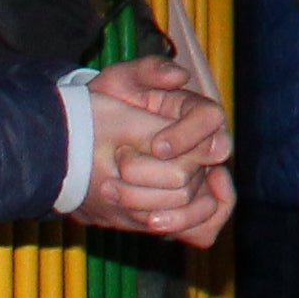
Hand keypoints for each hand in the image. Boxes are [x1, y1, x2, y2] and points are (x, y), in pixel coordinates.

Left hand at [74, 60, 237, 242]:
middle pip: (212, 161)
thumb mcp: (120, 80)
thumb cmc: (108, 105)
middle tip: (127, 172)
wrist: (86, 145)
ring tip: (138, 211)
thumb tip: (179, 76)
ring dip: (177, 208)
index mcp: (194, 113)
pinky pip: (205, 226)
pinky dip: (186, 227)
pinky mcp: (187, 207)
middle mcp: (204, 146)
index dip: (188, 135)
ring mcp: (199, 179)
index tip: (157, 146)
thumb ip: (149, 70)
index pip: (212, 119)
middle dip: (170, 173)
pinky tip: (155, 225)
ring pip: (209, 198)